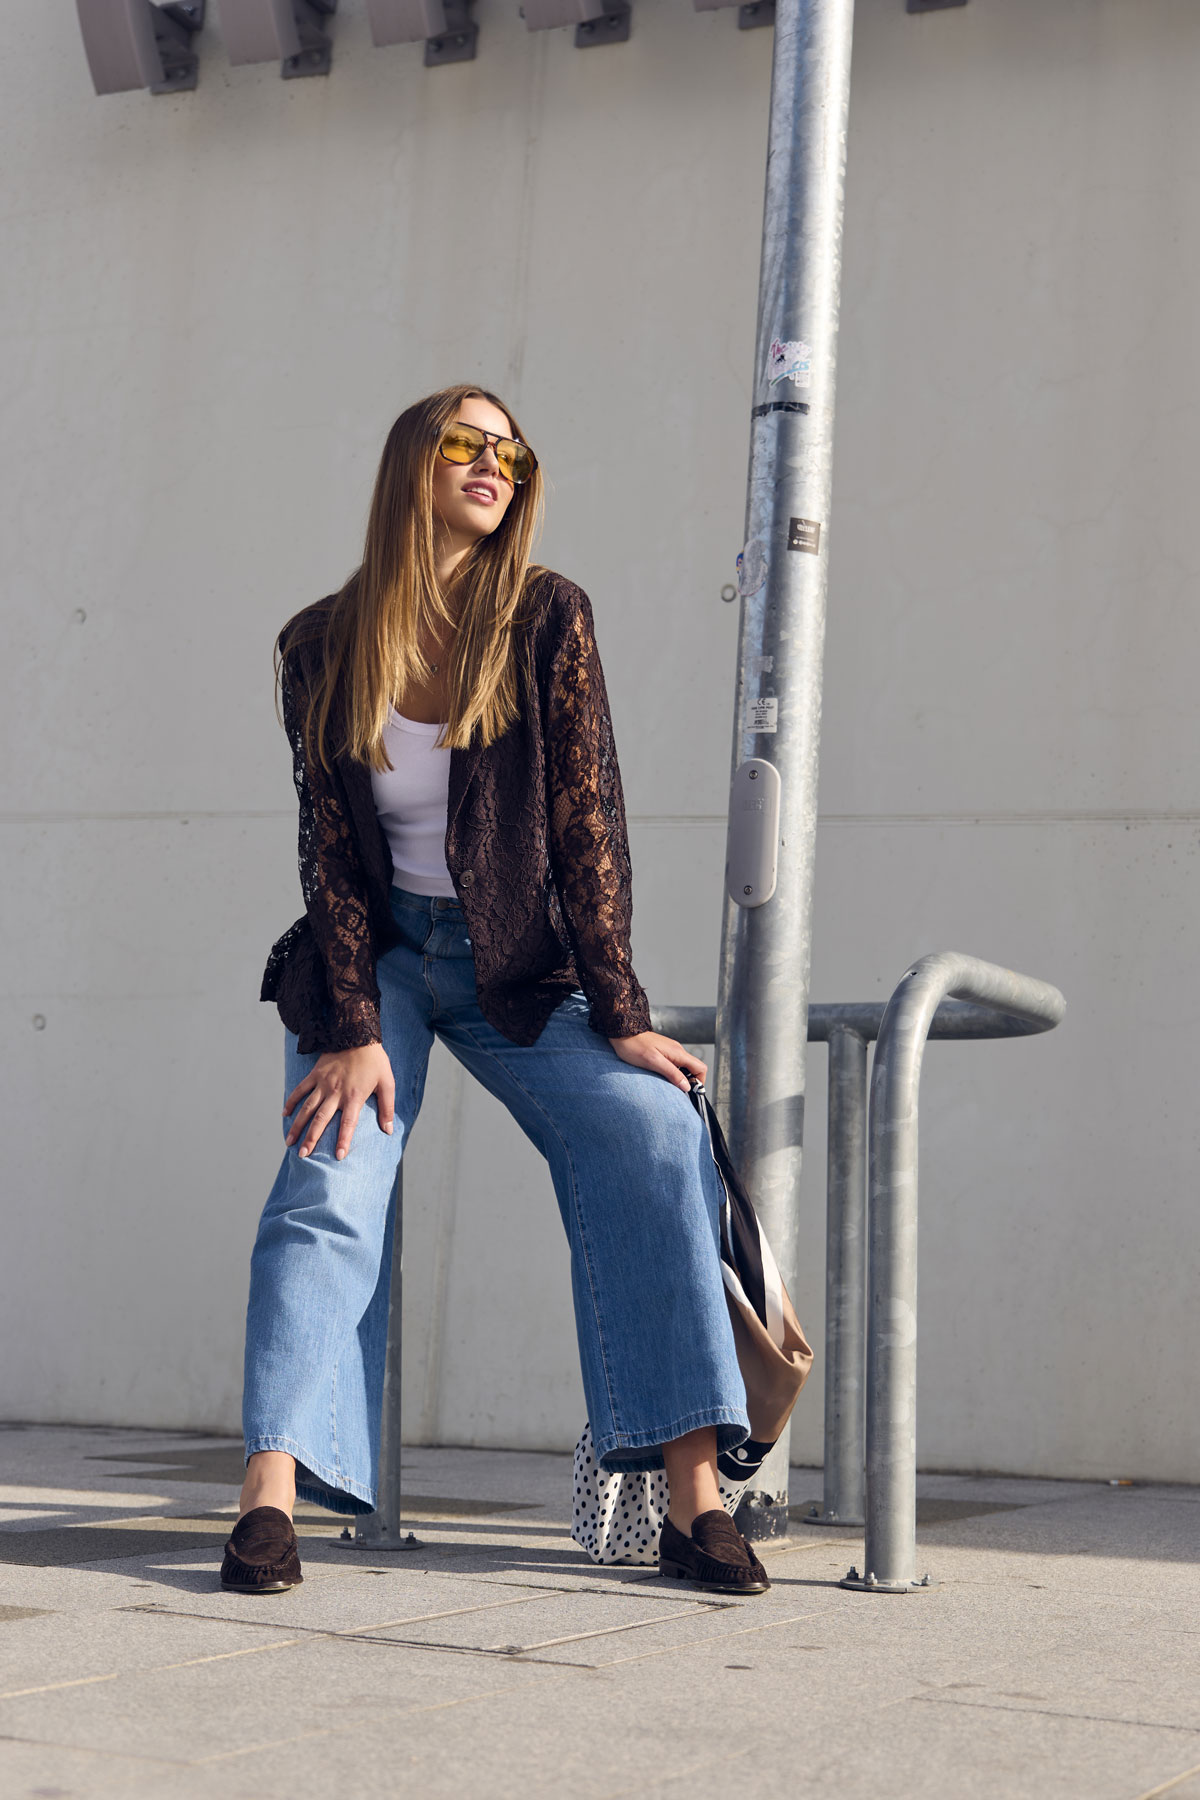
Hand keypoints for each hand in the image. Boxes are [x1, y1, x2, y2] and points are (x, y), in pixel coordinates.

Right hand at [283, 1042, 395, 1160]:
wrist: (358, 1034)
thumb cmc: (375, 1061)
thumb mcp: (387, 1082)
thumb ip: (387, 1108)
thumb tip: (388, 1131)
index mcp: (354, 1097)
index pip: (348, 1124)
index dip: (343, 1140)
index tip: (338, 1157)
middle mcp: (336, 1093)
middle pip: (321, 1120)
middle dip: (311, 1139)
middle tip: (303, 1155)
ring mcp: (323, 1083)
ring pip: (307, 1108)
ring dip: (297, 1126)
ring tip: (289, 1142)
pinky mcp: (315, 1074)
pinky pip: (300, 1089)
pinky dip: (291, 1101)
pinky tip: (285, 1114)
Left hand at [607, 1030, 706, 1092]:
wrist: (622, 1032)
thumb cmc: (634, 1046)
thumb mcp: (653, 1062)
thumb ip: (672, 1073)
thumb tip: (687, 1086)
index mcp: (678, 1052)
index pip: (700, 1068)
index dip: (699, 1081)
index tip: (690, 1092)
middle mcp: (677, 1050)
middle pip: (694, 1068)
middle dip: (690, 1081)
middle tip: (679, 1091)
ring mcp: (670, 1050)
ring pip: (684, 1067)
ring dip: (681, 1078)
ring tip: (669, 1086)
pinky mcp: (663, 1051)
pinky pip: (675, 1064)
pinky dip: (673, 1073)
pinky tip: (662, 1077)